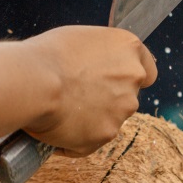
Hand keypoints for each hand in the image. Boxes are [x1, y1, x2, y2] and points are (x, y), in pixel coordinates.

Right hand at [21, 26, 158, 156]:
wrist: (34, 82)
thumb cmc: (47, 55)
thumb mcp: (79, 41)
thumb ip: (97, 58)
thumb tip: (91, 73)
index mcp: (129, 48)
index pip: (148, 71)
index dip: (130, 79)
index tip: (115, 84)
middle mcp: (133, 79)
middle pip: (126, 96)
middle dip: (106, 99)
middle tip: (74, 97)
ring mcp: (122, 109)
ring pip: (109, 119)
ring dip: (90, 119)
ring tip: (59, 112)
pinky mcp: (107, 134)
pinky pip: (90, 140)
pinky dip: (74, 139)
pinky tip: (54, 127)